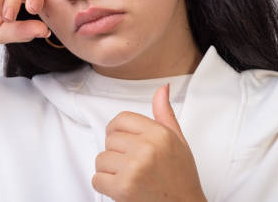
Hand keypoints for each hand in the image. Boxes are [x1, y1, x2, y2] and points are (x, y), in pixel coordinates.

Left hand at [92, 84, 206, 201]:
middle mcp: (146, 148)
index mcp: (159, 133)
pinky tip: (122, 187)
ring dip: (109, 170)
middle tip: (133, 164)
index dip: (117, 130)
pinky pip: (97, 179)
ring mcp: (134, 168)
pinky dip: (105, 185)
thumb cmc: (180, 177)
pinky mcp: (123, 188)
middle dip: (116, 152)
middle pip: (110, 139)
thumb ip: (165, 114)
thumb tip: (162, 89)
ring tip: (129, 176)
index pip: (122, 119)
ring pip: (101, 159)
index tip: (121, 140)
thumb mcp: (178, 140)